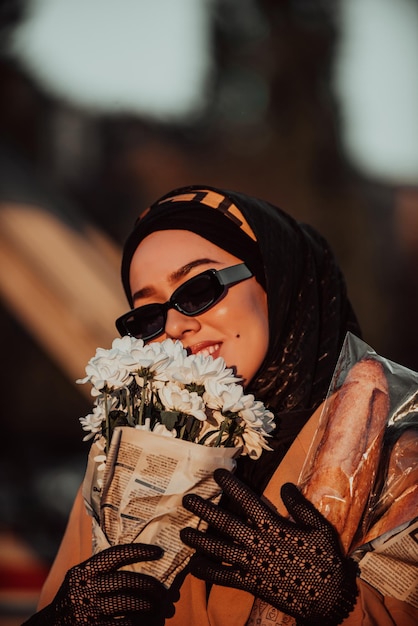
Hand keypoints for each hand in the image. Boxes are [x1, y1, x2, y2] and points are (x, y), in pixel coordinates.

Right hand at [24, 543, 173, 625]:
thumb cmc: (72, 602)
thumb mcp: (78, 582)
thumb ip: (100, 571)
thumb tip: (138, 560)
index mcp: (82, 572)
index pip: (115, 555)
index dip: (139, 551)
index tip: (158, 552)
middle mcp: (84, 589)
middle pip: (127, 581)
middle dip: (150, 586)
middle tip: (165, 592)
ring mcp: (87, 611)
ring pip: (129, 604)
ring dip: (150, 607)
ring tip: (161, 609)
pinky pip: (125, 624)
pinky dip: (141, 623)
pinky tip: (150, 623)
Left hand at [181, 469, 357, 625]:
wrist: (328, 598)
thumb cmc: (325, 559)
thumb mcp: (319, 527)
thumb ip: (300, 505)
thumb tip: (285, 486)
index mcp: (274, 526)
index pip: (247, 500)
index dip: (231, 486)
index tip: (218, 474)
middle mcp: (259, 543)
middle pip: (226, 523)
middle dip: (206, 510)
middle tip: (188, 500)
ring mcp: (253, 564)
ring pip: (220, 549)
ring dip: (200, 540)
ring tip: (183, 532)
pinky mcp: (251, 583)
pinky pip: (224, 577)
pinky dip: (208, 571)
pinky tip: (194, 565)